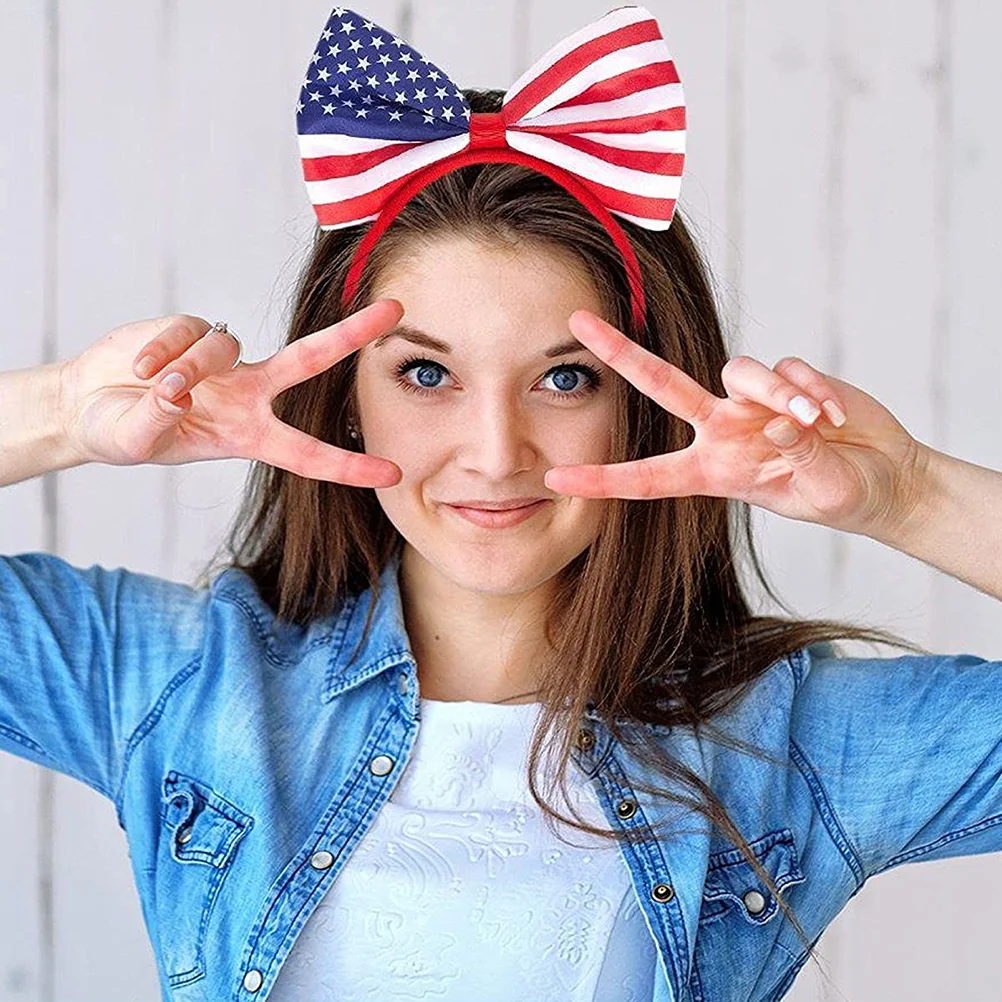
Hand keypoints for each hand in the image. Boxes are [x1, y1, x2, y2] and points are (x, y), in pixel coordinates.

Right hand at [57, 300, 404, 486]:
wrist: (86, 405)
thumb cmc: (123, 432)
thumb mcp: (136, 442)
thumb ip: (155, 423)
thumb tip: (176, 391)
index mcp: (249, 434)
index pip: (307, 453)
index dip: (348, 465)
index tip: (394, 473)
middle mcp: (248, 394)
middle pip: (309, 359)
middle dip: (351, 334)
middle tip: (395, 311)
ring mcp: (222, 360)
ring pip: (222, 349)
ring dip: (184, 367)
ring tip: (148, 383)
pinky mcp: (191, 329)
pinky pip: (186, 332)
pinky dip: (159, 349)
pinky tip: (137, 366)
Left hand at [542, 309, 929, 538]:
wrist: (884, 477)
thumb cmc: (842, 496)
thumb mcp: (820, 491)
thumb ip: (797, 459)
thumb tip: (779, 422)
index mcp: (713, 471)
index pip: (647, 477)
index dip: (602, 480)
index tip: (555, 479)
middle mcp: (721, 430)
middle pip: (661, 383)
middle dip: (620, 352)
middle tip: (578, 321)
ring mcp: (751, 401)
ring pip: (741, 372)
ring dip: (780, 394)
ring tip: (819, 423)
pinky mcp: (787, 378)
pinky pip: (786, 369)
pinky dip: (814, 390)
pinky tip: (838, 417)